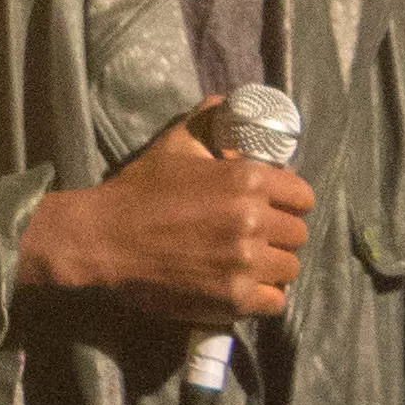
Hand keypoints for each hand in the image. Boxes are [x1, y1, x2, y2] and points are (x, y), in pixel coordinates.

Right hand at [16, 106, 313, 327]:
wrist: (102, 238)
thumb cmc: (138, 191)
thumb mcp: (173, 146)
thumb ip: (207, 121)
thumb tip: (230, 103)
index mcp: (247, 179)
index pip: (302, 197)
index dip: (289, 203)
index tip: (273, 209)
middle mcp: (253, 220)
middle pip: (297, 235)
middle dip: (279, 236)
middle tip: (255, 238)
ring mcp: (246, 261)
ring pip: (289, 269)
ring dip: (271, 267)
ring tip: (247, 264)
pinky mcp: (234, 297)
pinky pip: (275, 301)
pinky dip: (262, 297)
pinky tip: (242, 287)